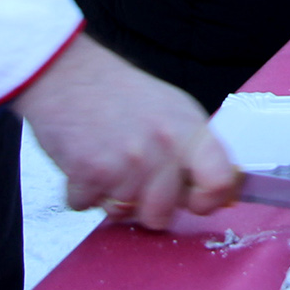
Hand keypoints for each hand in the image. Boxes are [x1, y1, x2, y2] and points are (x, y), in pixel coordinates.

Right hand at [15, 33, 240, 229]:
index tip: (194, 202)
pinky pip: (87, 207)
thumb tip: (219, 195)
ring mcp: (127, 161)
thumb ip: (195, 152)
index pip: (220, 182)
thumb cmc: (120, 95)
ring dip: (109, 197)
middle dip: (145, 207)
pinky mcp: (89, 172)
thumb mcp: (173, 111)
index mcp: (189, 129)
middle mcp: (162, 146)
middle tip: (133, 177)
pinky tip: (84, 159)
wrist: (69, 73)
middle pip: (163, 215)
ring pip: (122, 214)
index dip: (208, 202)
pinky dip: (81, 191)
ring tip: (106, 160)